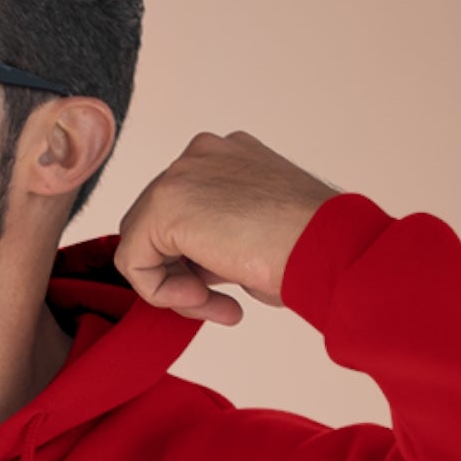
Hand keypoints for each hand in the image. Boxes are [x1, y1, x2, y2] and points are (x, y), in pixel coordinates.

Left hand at [112, 130, 343, 324]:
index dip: (197, 265)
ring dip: (174, 288)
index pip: (184, 215)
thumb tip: (186, 271)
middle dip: (181, 275)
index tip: (230, 295)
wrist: (328, 248)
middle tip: (217, 305)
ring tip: (216, 306)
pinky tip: (201, 299)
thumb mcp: (254, 239)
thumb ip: (215, 242)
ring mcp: (182, 172)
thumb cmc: (309, 252)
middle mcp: (202, 154)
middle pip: (156, 227)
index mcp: (228, 158)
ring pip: (142, 244)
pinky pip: (133, 261)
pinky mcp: (164, 203)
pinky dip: (159, 292)